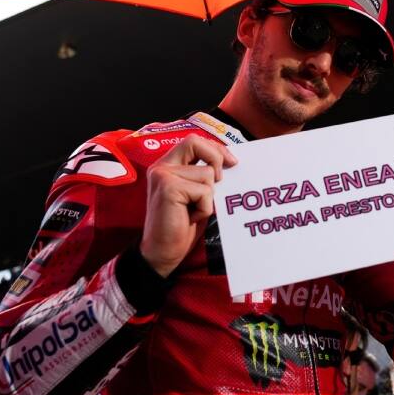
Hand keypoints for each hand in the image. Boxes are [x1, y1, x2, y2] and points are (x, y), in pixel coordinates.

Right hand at [140, 134, 236, 276]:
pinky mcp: (168, 188)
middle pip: (195, 142)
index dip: (216, 149)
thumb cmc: (182, 225)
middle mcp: (162, 167)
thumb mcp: (196, 194)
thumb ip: (204, 174)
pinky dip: (205, 208)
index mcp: (168, 165)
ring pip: (207, 174)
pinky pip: (204, 191)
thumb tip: (230, 161)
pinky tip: (190, 217)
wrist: (163, 252)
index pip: (194, 141)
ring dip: (209, 197)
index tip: (232, 163)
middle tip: (219, 182)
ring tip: (192, 211)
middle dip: (216, 158)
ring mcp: (163, 176)